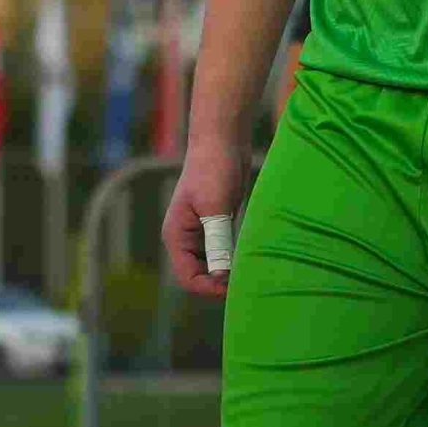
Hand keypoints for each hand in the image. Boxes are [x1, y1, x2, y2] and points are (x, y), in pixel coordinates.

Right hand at [163, 140, 243, 299]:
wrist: (223, 139)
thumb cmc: (214, 169)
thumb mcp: (215, 208)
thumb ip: (216, 242)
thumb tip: (221, 277)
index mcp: (176, 236)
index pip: (187, 277)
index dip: (209, 287)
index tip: (234, 286)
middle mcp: (185, 237)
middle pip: (199, 275)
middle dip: (219, 284)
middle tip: (247, 283)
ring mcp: (201, 231)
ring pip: (212, 265)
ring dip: (228, 273)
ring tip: (251, 274)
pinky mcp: (217, 223)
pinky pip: (223, 251)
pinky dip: (234, 258)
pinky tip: (251, 258)